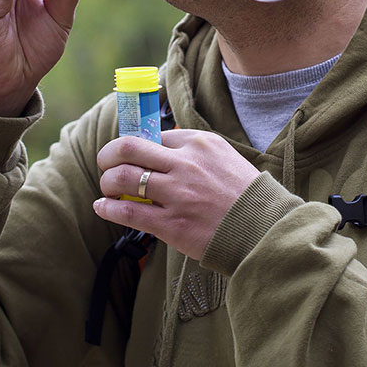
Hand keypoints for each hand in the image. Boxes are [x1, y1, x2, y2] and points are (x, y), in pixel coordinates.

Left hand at [92, 130, 261, 260]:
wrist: (263, 230)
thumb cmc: (245, 196)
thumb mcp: (224, 158)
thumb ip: (194, 152)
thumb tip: (159, 149)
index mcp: (200, 143)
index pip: (153, 136)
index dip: (137, 147)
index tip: (130, 156)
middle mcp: (186, 163)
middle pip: (127, 148)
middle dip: (109, 155)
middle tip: (106, 165)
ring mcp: (177, 194)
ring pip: (122, 178)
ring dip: (108, 182)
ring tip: (108, 189)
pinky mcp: (171, 224)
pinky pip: (127, 211)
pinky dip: (108, 208)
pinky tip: (103, 207)